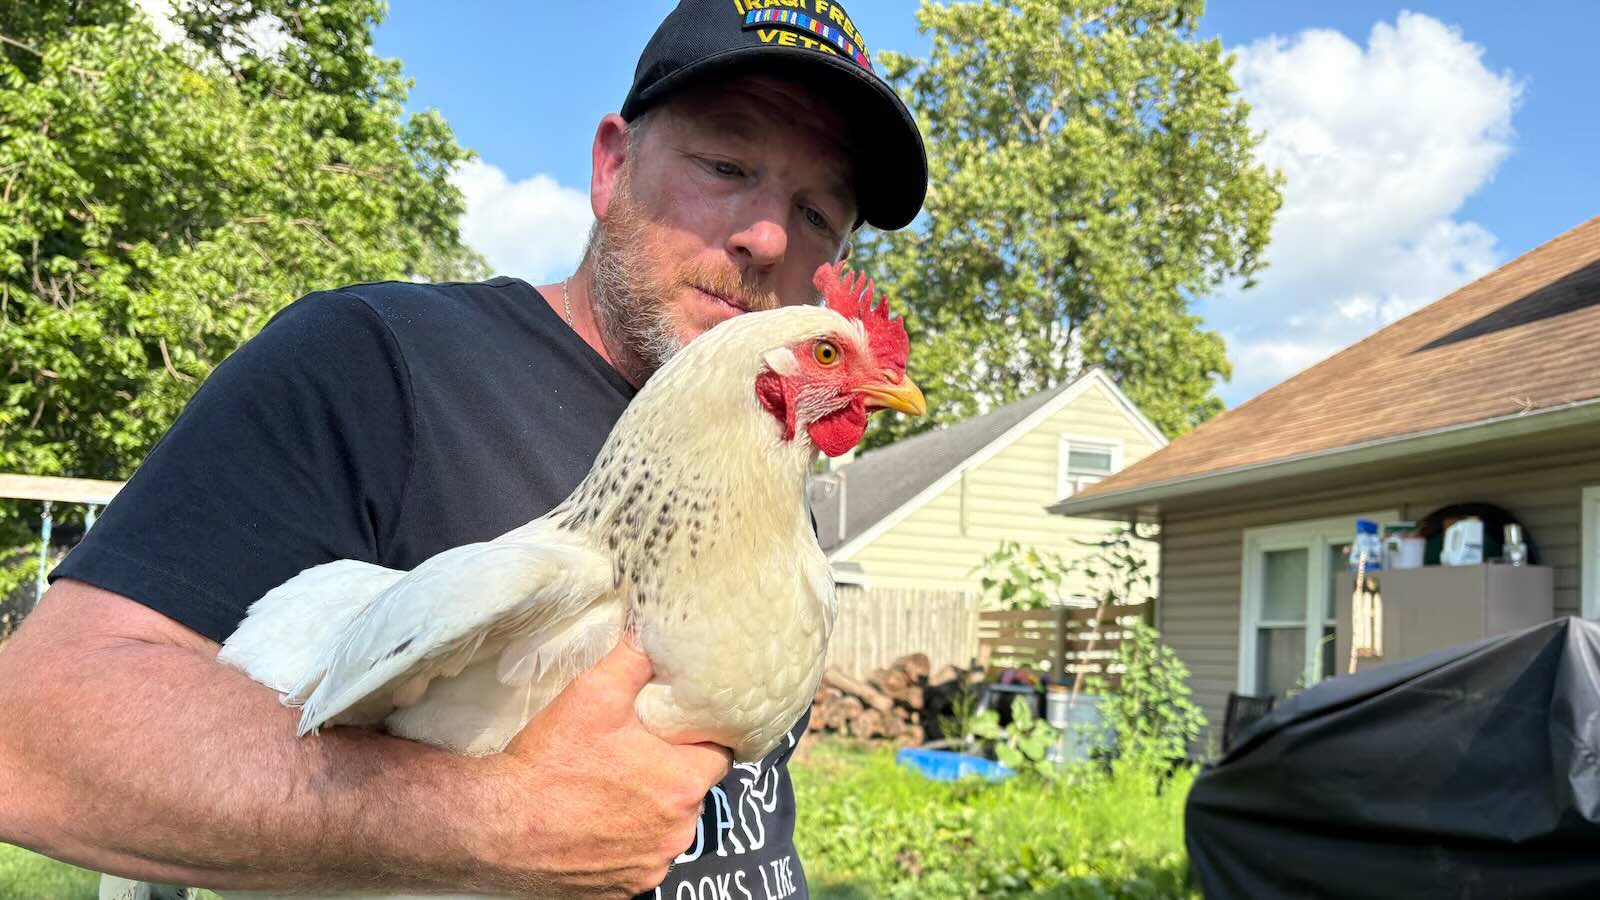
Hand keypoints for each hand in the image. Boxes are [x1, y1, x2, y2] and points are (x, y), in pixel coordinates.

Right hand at [480, 639, 731, 897]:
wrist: (495, 825)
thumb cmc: (551, 759)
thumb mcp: (594, 692)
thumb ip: (636, 659)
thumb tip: (657, 635)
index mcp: (684, 783)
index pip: (719, 753)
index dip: (699, 736)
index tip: (678, 727)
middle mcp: (679, 832)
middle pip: (693, 790)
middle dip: (673, 771)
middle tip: (637, 751)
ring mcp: (652, 865)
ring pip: (668, 826)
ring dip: (651, 808)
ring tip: (613, 787)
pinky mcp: (625, 889)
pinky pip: (640, 857)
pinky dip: (627, 841)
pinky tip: (598, 821)